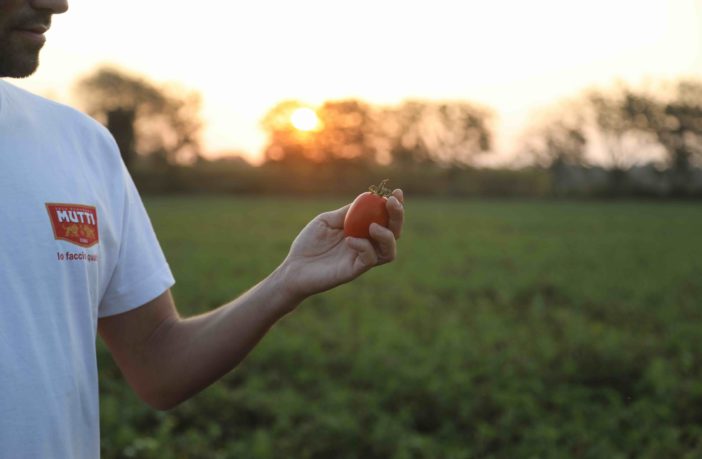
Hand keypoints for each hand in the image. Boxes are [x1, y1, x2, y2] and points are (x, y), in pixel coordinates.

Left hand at [278, 189, 403, 301]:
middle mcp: (367, 245)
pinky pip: (369, 259)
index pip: (386, 218)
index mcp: (362, 230)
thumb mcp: (327, 220)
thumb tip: (368, 197)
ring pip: (389, 250)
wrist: (293, 267)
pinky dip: (364, 246)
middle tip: (392, 203)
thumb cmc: (308, 243)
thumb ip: (347, 212)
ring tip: (373, 226)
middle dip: (398, 216)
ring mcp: (361, 259)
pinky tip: (349, 240)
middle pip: (394, 233)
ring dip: (387, 235)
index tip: (396, 192)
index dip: (395, 206)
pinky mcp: (353, 271)